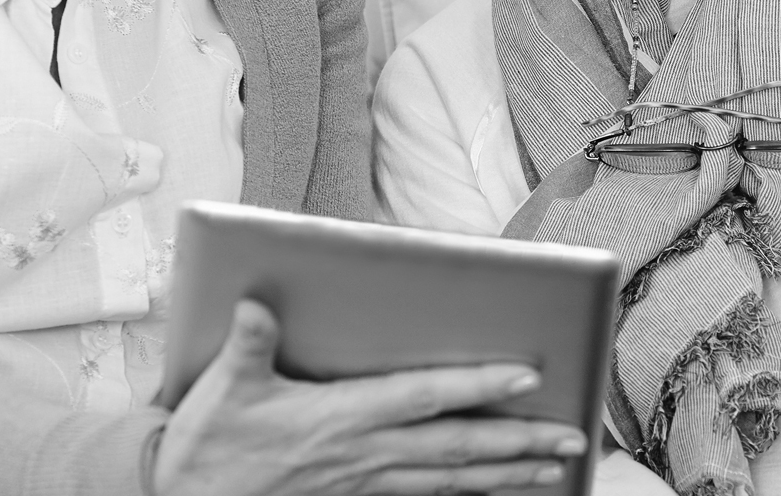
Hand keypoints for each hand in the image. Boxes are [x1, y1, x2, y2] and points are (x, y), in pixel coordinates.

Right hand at [155, 299, 586, 495]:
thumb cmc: (207, 445)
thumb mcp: (222, 389)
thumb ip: (248, 345)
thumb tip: (254, 303)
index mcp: (340, 418)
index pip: (423, 398)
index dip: (476, 387)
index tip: (527, 376)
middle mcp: (363, 453)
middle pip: (456, 447)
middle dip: (519, 443)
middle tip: (574, 439)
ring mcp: (364, 481)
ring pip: (450, 479)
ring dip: (507, 473)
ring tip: (556, 467)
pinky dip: (467, 492)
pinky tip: (494, 489)